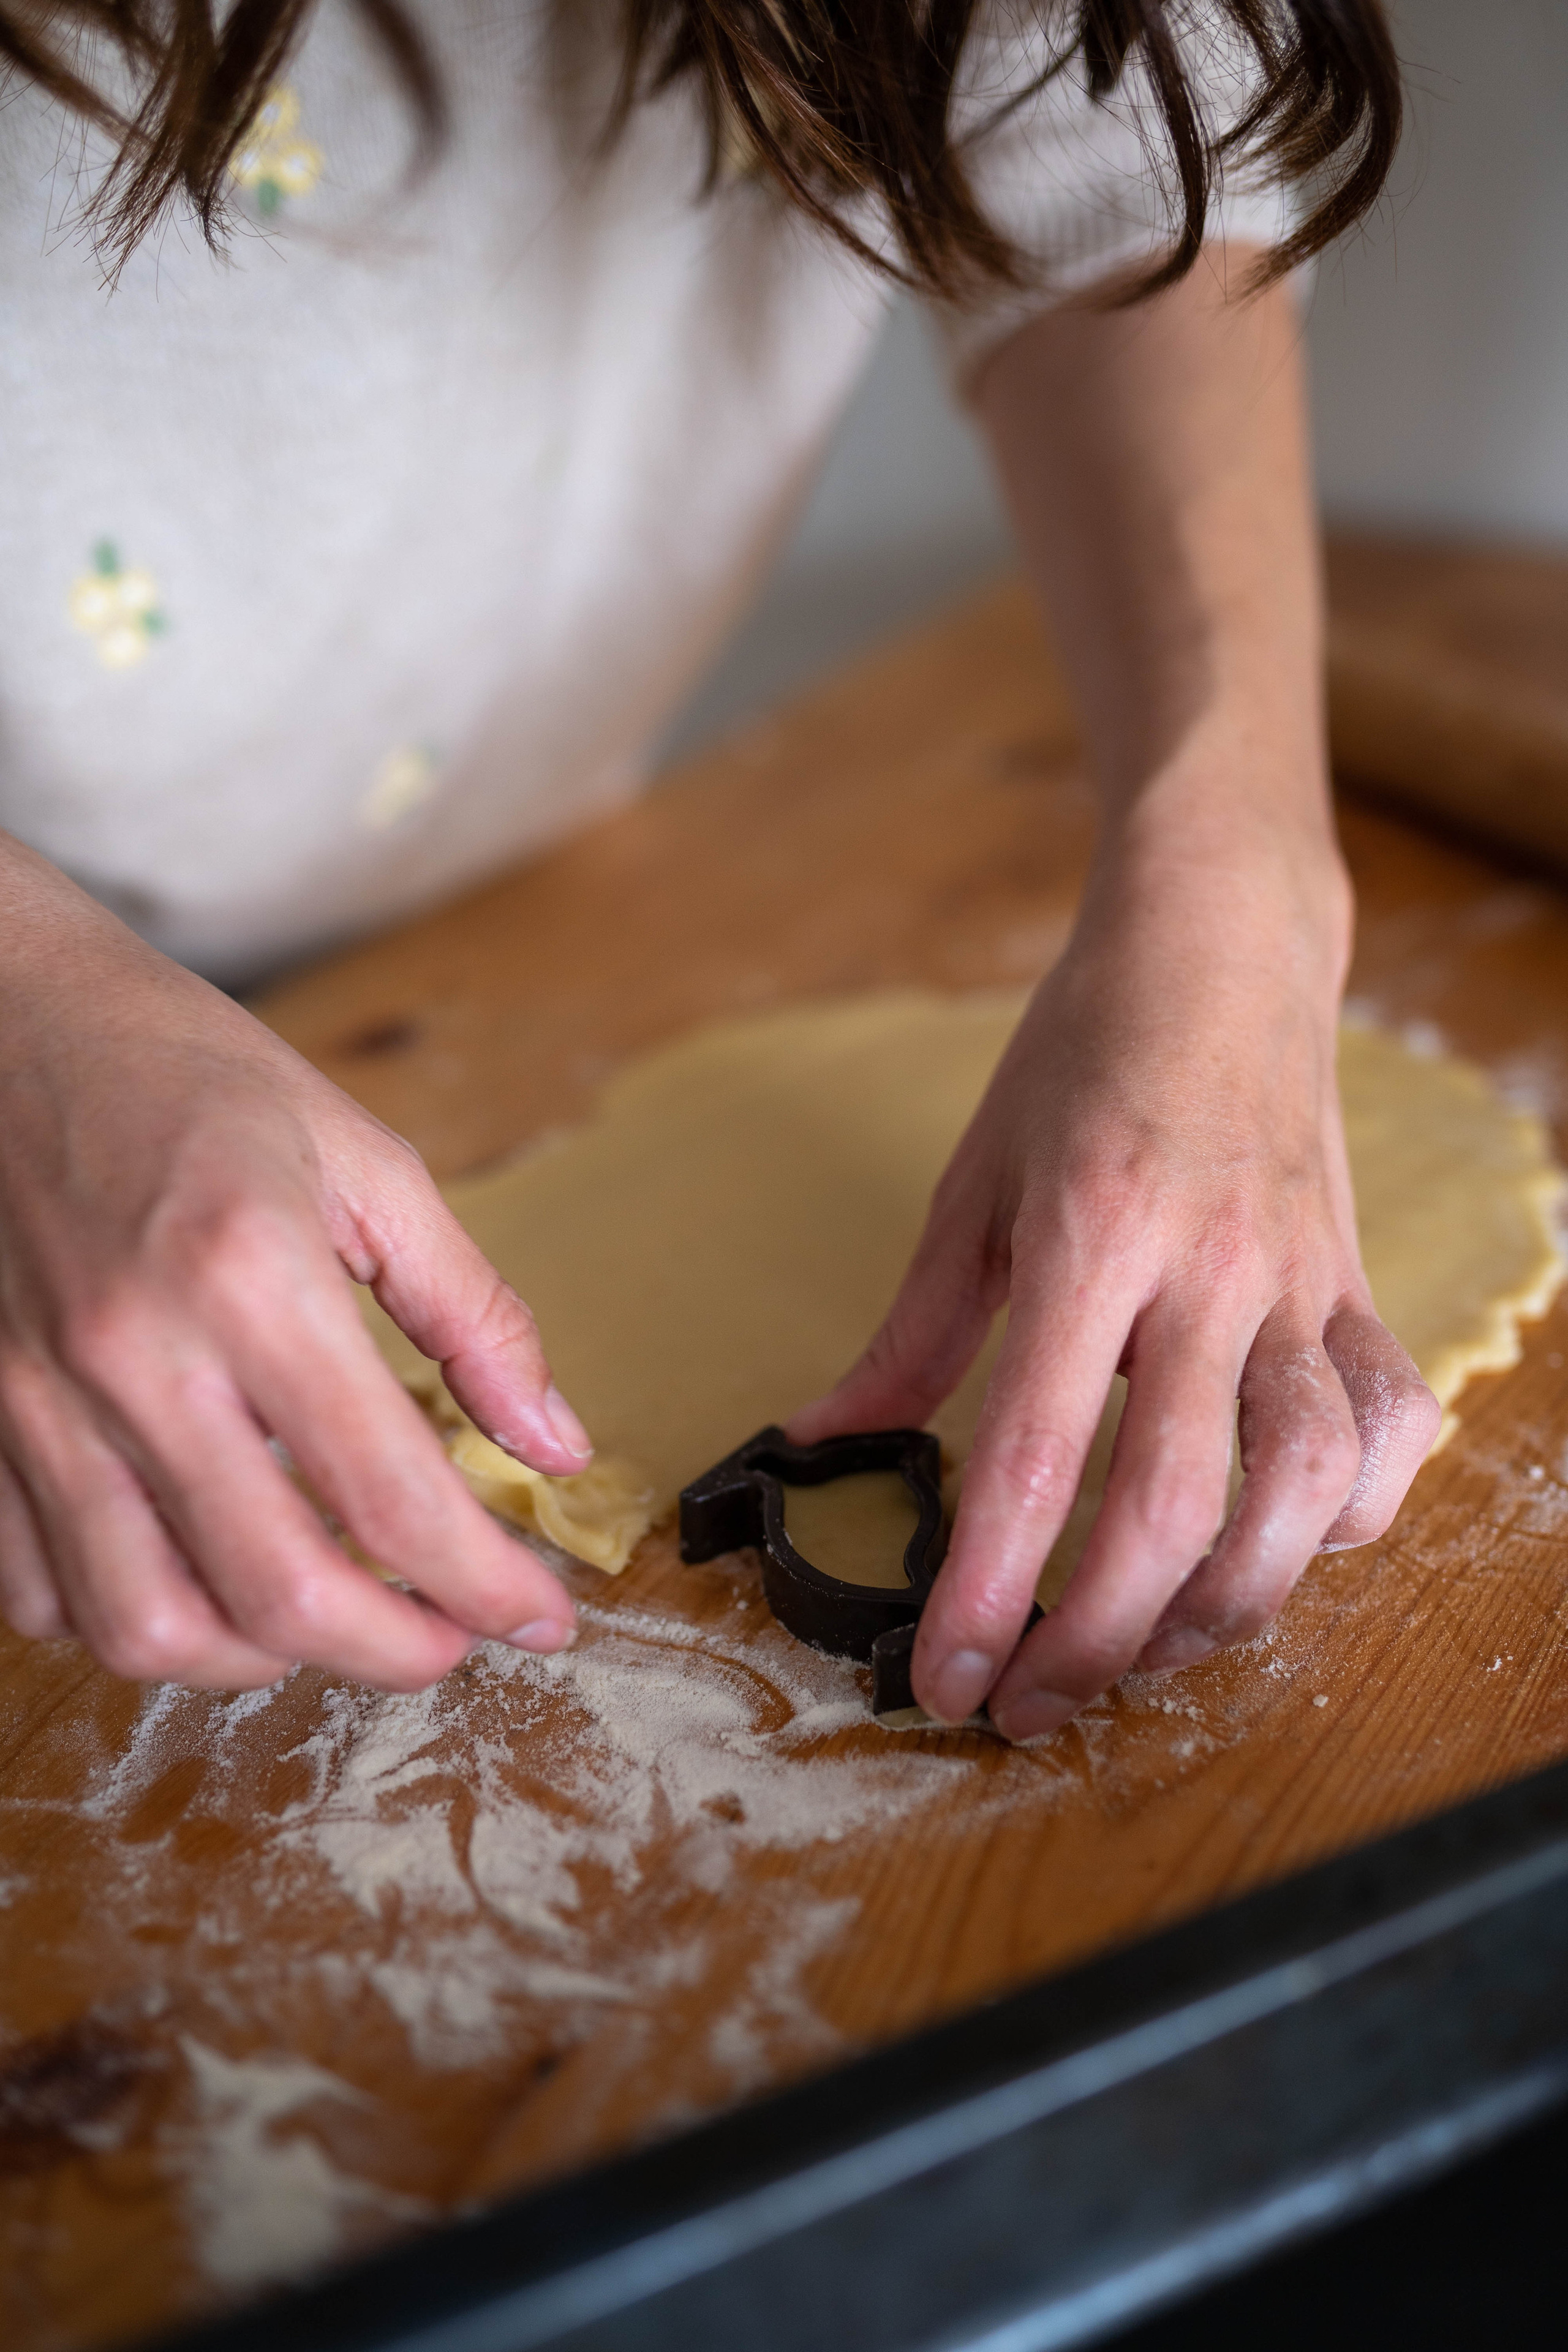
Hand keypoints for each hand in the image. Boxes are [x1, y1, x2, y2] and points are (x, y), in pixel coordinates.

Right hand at [0, 838, 587, 1690]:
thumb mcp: (364, 1158)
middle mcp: (134, 1355)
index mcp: (249, 1275)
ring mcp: (36, 1401)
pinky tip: (200, 1580)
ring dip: (261, 1663)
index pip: (389, 1492)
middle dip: (395, 1653)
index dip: (486, 1584)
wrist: (1, 1014)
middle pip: (277, 1591)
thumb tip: (555, 1442)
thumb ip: (472, 1310)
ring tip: (329, 1624)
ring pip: (146, 1626)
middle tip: (451, 1643)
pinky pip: (43, 1592)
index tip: (542, 1617)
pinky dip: (134, 1622)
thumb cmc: (185, 1071)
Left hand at [790, 837, 1439, 1739]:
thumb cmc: (1084, 1056)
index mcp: (1088, 1231)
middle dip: (1094, 1639)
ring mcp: (1299, 1282)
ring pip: (1301, 1488)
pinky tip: (1278, 1552)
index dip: (986, 1589)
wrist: (1223, 946)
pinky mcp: (1359, 1288)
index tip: (943, 1679)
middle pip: (1169, 1505)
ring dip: (1225, 1606)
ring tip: (1146, 1654)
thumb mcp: (972, 1179)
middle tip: (1030, 1703)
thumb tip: (827, 1440)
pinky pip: (1388, 1430)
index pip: (1032, 1453)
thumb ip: (915, 1329)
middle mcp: (1205, 1268)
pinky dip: (1346, 1516)